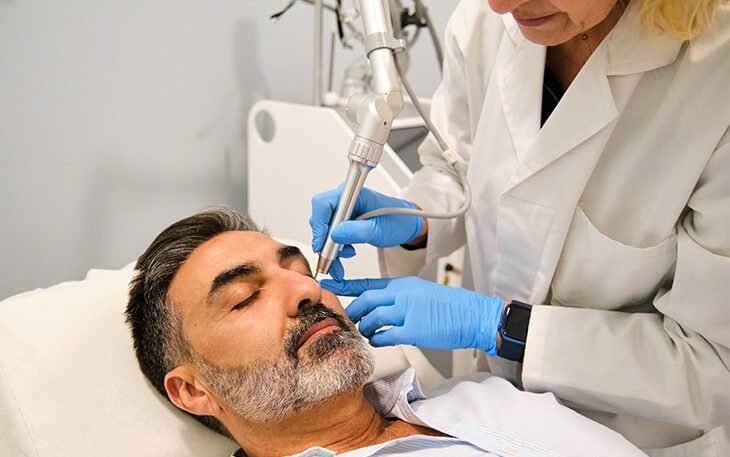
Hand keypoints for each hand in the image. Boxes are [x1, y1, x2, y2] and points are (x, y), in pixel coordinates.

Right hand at [310, 186, 422, 279]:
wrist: (406, 225)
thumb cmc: (398, 221)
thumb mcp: (380, 229)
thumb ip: (358, 231)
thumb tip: (335, 235)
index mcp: (353, 193)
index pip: (324, 204)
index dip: (319, 225)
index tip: (321, 245)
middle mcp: (345, 199)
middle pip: (320, 217)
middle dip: (324, 240)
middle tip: (330, 259)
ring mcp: (343, 210)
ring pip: (324, 229)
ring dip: (329, 247)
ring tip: (342, 259)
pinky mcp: (344, 221)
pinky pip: (331, 234)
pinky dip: (334, 248)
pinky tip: (344, 255)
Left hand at [321, 276, 503, 355]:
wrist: (473, 315)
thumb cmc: (450, 307)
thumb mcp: (420, 292)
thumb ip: (398, 297)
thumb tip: (377, 306)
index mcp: (403, 284)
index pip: (367, 283)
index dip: (345, 286)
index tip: (329, 286)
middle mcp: (403, 294)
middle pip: (365, 300)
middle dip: (354, 312)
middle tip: (350, 320)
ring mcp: (408, 311)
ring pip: (372, 318)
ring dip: (366, 328)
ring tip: (368, 332)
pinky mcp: (414, 329)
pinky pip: (385, 335)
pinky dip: (378, 339)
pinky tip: (379, 341)